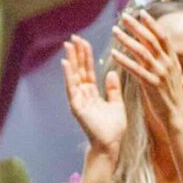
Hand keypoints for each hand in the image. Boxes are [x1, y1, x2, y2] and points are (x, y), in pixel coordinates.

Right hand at [61, 35, 125, 157]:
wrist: (110, 146)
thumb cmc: (113, 129)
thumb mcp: (117, 104)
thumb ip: (113, 89)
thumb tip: (110, 73)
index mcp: (92, 94)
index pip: (88, 71)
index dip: (85, 56)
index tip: (83, 42)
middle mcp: (83, 95)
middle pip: (79, 70)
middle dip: (76, 54)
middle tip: (73, 37)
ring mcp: (78, 101)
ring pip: (74, 76)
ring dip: (71, 60)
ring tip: (68, 45)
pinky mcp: (76, 107)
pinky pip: (72, 88)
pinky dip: (68, 75)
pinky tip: (66, 63)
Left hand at [109, 11, 182, 140]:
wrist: (178, 117)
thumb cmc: (171, 97)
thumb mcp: (170, 75)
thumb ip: (162, 61)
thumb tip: (152, 48)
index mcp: (172, 60)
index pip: (162, 37)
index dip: (152, 24)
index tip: (141, 12)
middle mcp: (167, 64)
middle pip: (150, 40)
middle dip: (137, 27)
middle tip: (123, 17)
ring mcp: (160, 74)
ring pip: (142, 52)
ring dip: (127, 40)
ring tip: (114, 31)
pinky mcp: (152, 85)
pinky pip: (136, 69)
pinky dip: (124, 60)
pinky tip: (113, 54)